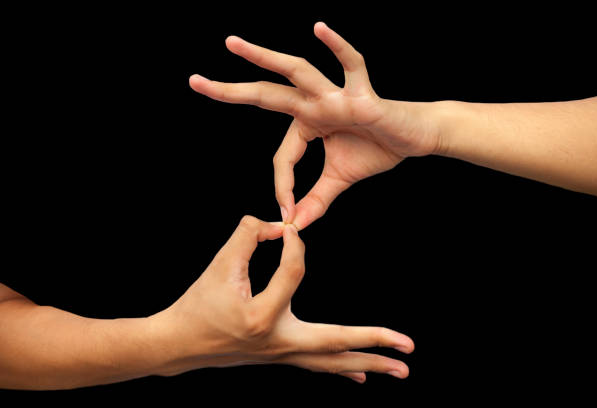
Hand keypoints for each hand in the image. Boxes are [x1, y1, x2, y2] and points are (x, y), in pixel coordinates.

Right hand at [152, 216, 413, 382]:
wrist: (179, 345)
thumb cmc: (198, 303)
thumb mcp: (219, 264)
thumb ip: (247, 234)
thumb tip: (277, 224)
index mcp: (263, 316)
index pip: (294, 271)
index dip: (292, 242)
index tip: (285, 229)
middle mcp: (279, 342)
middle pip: (336, 344)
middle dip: (375, 343)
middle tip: (409, 347)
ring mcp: (282, 355)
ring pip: (331, 362)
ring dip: (368, 363)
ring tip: (401, 370)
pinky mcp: (281, 356)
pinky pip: (318, 365)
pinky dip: (342, 368)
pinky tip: (361, 376)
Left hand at [190, 22, 441, 227]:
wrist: (413, 138)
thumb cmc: (378, 150)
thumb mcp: (339, 181)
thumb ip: (317, 200)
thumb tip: (296, 225)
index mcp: (307, 123)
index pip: (282, 155)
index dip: (283, 184)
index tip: (287, 209)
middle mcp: (315, 104)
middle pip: (266, 95)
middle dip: (231, 91)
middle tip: (195, 82)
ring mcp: (335, 95)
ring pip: (296, 72)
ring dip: (264, 58)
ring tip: (231, 44)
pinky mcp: (362, 94)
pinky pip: (352, 66)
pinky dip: (338, 47)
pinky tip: (318, 28)